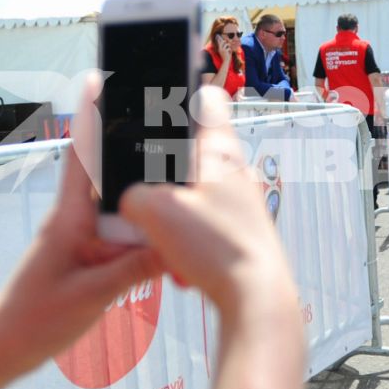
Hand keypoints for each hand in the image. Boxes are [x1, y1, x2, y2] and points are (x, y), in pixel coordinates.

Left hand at [0, 79, 165, 372]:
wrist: (4, 348)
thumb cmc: (35, 319)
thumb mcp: (90, 296)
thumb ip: (132, 268)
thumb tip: (174, 241)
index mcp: (70, 217)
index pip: (81, 154)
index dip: (90, 114)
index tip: (99, 76)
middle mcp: (75, 219)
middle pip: (106, 170)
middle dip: (132, 144)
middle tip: (164, 122)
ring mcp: (80, 237)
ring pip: (117, 202)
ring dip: (140, 191)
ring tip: (174, 178)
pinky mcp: (86, 255)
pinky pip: (119, 231)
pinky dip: (140, 226)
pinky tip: (163, 232)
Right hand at [120, 87, 293, 312]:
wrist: (257, 298)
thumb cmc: (217, 249)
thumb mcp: (154, 214)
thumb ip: (132, 196)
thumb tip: (131, 199)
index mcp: (219, 151)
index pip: (208, 99)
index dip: (182, 90)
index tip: (161, 94)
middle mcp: (237, 172)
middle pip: (199, 146)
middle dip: (167, 157)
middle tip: (143, 171)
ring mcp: (243, 202)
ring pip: (201, 186)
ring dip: (177, 199)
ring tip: (156, 220)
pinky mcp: (243, 231)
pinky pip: (208, 218)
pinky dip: (188, 228)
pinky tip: (174, 249)